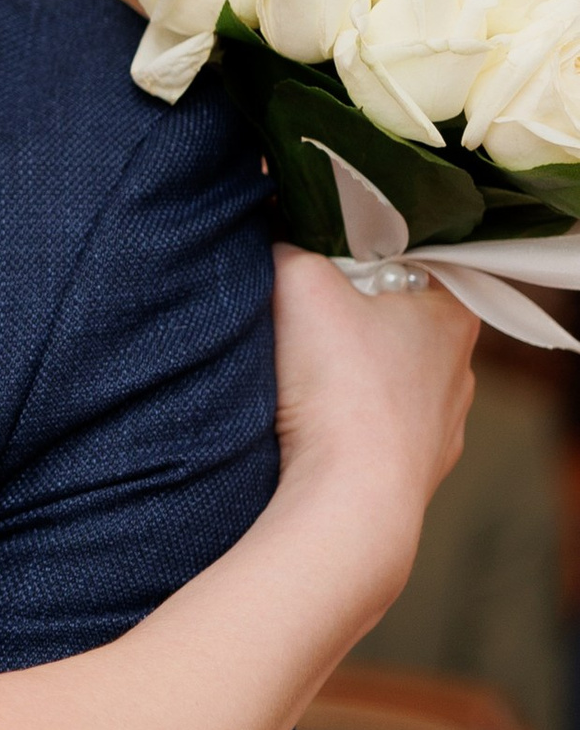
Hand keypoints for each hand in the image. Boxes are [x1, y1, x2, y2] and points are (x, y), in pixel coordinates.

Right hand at [272, 243, 477, 620]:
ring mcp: (441, 427)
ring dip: (344, 375)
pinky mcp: (414, 473)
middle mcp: (459, 369)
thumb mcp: (299, 281)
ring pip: (384, 380)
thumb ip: (285, 239)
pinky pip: (375, 431)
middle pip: (390, 320)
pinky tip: (311, 426)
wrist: (350, 504)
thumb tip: (270, 224)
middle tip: (295, 317)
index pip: (401, 262)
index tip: (306, 262)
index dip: (349, 255)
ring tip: (296, 379)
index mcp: (450, 312)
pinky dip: (347, 424)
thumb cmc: (340, 386)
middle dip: (344, 316)